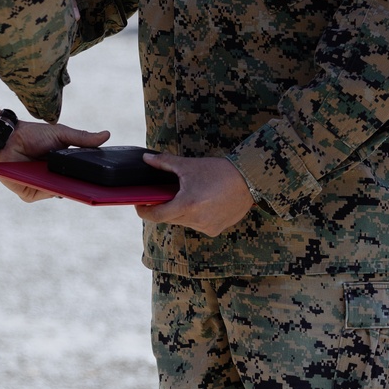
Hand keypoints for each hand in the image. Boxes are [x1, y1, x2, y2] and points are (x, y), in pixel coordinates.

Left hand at [0, 120, 109, 202]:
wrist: (8, 138)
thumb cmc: (32, 134)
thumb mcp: (61, 134)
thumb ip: (83, 138)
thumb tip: (107, 135)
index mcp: (61, 166)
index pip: (79, 176)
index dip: (91, 178)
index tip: (108, 180)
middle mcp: (53, 179)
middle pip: (72, 188)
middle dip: (85, 188)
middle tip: (102, 188)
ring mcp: (42, 187)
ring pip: (61, 193)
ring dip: (71, 191)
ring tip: (86, 189)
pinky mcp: (30, 193)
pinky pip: (46, 195)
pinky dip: (53, 191)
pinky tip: (61, 187)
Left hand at [135, 153, 254, 236]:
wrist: (248, 180)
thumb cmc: (218, 171)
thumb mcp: (188, 165)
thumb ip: (164, 162)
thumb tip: (146, 159)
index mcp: (186, 205)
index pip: (156, 215)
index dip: (144, 211)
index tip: (139, 204)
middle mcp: (196, 220)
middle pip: (169, 218)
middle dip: (165, 207)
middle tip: (165, 193)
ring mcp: (206, 227)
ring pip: (183, 221)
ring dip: (181, 211)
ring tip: (189, 195)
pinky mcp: (216, 230)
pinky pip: (198, 224)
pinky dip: (196, 216)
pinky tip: (203, 202)